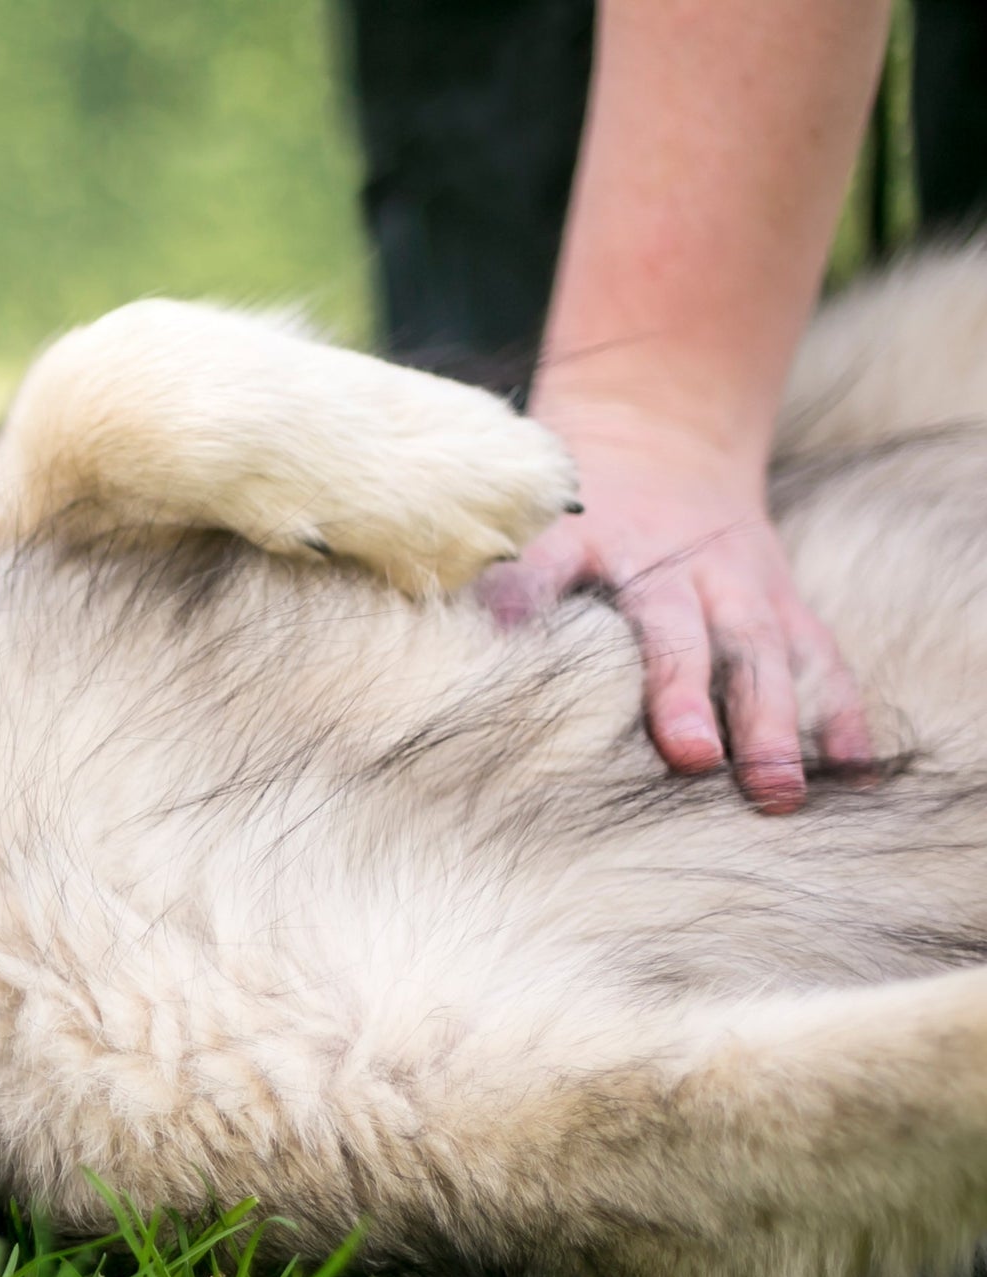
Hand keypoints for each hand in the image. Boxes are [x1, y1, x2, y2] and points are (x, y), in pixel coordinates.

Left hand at [481, 404, 870, 811]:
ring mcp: (739, 586)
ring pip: (765, 652)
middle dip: (693, 695)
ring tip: (778, 793)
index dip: (540, 601)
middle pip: (688, 631)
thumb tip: (472, 630)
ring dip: (776, 722)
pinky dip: (838, 714)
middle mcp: (678, 564)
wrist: (660, 434)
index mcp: (595, 540)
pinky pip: (817, 659)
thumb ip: (504, 573)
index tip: (519, 645)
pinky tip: (854, 775)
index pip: (560, 569)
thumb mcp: (530, 518)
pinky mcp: (781, 606)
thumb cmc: (576, 505)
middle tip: (696, 760)